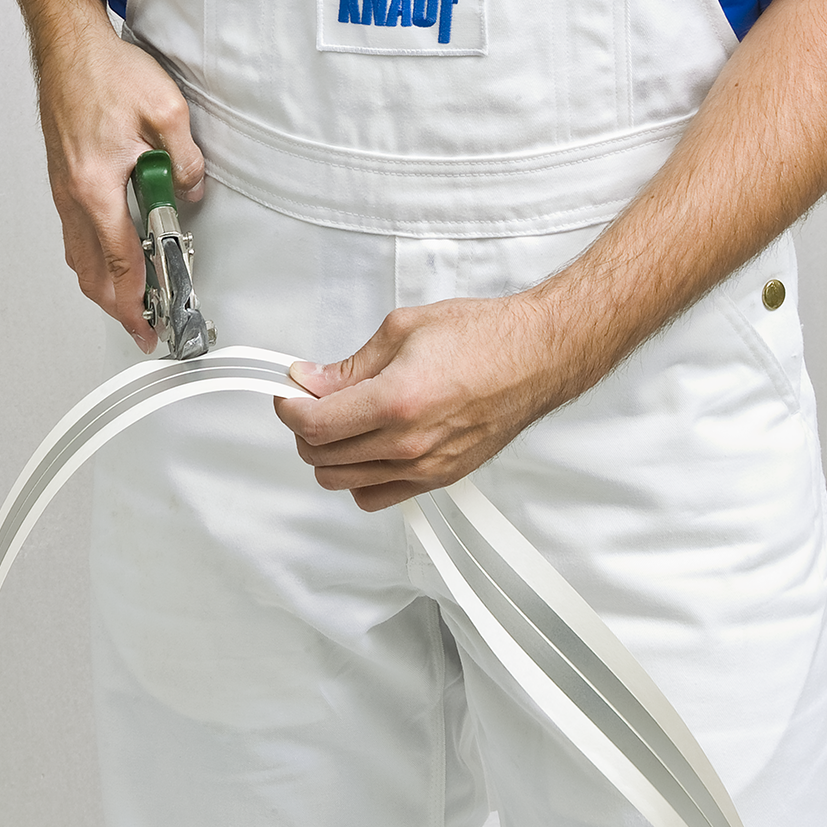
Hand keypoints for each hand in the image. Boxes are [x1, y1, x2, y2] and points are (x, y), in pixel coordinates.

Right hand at [34, 18, 204, 352]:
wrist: (68, 44)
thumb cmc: (105, 71)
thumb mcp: (167, 111)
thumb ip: (186, 160)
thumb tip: (192, 190)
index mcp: (97, 185)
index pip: (121, 260)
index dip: (137, 299)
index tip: (147, 323)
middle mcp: (73, 193)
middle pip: (91, 271)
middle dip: (117, 307)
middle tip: (140, 328)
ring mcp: (63, 187)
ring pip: (78, 256)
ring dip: (102, 285)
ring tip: (128, 302)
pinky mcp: (62, 178)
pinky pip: (74, 234)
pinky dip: (91, 258)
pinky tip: (108, 259)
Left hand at [274, 294, 579, 510]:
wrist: (537, 356)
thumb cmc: (486, 338)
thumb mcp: (404, 330)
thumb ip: (351, 365)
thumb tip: (313, 380)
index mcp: (396, 400)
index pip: (314, 424)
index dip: (289, 407)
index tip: (290, 392)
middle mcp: (408, 442)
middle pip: (321, 457)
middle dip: (305, 428)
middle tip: (312, 400)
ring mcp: (424, 466)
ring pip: (342, 481)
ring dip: (328, 453)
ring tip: (339, 422)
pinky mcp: (439, 478)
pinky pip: (376, 496)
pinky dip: (358, 477)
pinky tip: (365, 448)